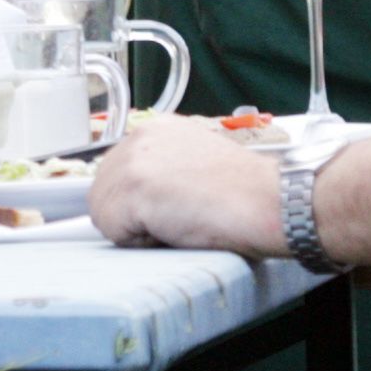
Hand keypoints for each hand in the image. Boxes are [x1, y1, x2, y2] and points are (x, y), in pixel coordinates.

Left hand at [87, 117, 283, 253]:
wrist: (268, 200)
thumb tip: (141, 196)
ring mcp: (133, 161)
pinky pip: (113, 231)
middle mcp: (140, 137)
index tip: (162, 209)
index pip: (115, 171)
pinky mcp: (133, 189)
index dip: (134, 200)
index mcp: (156, 128)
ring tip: (176, 223)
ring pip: (103, 213)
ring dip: (135, 230)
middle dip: (130, 215)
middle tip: (174, 219)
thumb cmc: (245, 192)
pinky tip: (174, 228)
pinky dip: (140, 242)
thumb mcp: (195, 162)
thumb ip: (163, 167)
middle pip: (102, 191)